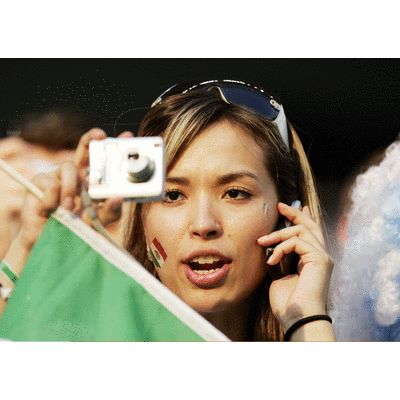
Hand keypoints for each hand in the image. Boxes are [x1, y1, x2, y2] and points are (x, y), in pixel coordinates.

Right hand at [17, 129, 132, 251]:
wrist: (48, 240)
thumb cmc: (75, 227)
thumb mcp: (96, 221)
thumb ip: (109, 212)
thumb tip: (117, 199)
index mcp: (92, 181)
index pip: (104, 161)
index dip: (113, 148)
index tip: (127, 136)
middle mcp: (77, 175)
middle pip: (84, 149)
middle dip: (91, 138)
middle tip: (100, 135)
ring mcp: (58, 176)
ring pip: (68, 168)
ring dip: (70, 189)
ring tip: (69, 208)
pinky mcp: (41, 181)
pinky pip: (50, 183)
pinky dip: (52, 199)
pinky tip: (51, 210)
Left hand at [257, 202, 333, 330]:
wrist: (296, 317)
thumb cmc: (288, 302)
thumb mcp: (280, 274)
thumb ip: (281, 259)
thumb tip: (273, 248)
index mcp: (312, 260)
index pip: (309, 233)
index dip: (301, 217)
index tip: (290, 208)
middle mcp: (321, 256)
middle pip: (310, 226)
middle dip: (294, 213)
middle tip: (280, 206)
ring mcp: (322, 257)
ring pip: (301, 231)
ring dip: (278, 234)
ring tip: (262, 241)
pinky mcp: (320, 259)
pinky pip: (297, 242)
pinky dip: (281, 248)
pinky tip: (272, 260)